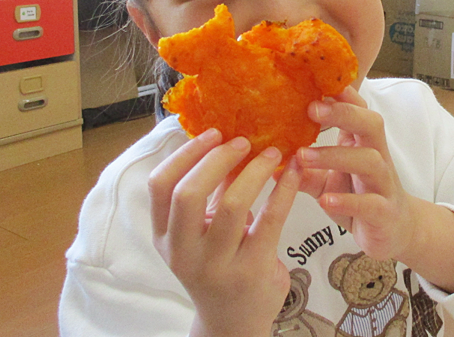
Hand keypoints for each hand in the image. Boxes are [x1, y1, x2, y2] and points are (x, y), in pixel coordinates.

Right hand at [148, 128, 300, 335]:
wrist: (234, 321)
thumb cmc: (218, 264)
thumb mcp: (203, 231)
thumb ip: (212, 191)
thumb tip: (228, 139)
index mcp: (165, 237)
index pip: (160, 186)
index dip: (185, 154)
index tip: (212, 133)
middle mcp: (184, 253)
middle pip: (189, 193)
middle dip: (217, 158)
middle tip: (243, 141)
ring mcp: (217, 265)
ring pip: (233, 205)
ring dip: (255, 171)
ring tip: (272, 153)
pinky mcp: (252, 271)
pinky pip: (270, 219)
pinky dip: (283, 189)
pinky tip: (293, 173)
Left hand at [297, 87, 453, 292]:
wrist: (394, 230)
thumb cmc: (358, 195)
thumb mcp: (325, 181)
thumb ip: (303, 170)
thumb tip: (267, 161)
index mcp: (362, 142)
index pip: (358, 108)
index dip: (342, 93)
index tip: (317, 79)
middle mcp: (376, 156)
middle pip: (370, 123)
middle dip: (342, 113)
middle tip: (310, 109)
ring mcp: (383, 183)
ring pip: (369, 160)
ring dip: (335, 156)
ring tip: (302, 157)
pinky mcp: (385, 211)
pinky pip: (370, 203)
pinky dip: (347, 201)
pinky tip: (325, 200)